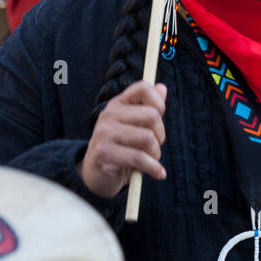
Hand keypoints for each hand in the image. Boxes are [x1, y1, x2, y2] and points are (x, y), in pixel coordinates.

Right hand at [81, 81, 167, 197]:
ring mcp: (104, 133)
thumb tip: (162, 87)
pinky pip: (139, 158)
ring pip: (148, 138)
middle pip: (152, 116)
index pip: (143, 87)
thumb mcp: (136, 126)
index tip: (158, 120)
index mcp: (118, 103)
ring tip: (150, 160)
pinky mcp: (104, 153)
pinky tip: (158, 172)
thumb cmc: (122, 147)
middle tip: (154, 147)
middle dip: (161, 136)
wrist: (97, 174)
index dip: (158, 103)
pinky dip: (153, 168)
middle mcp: (109, 114)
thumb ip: (149, 107)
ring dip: (156, 154)